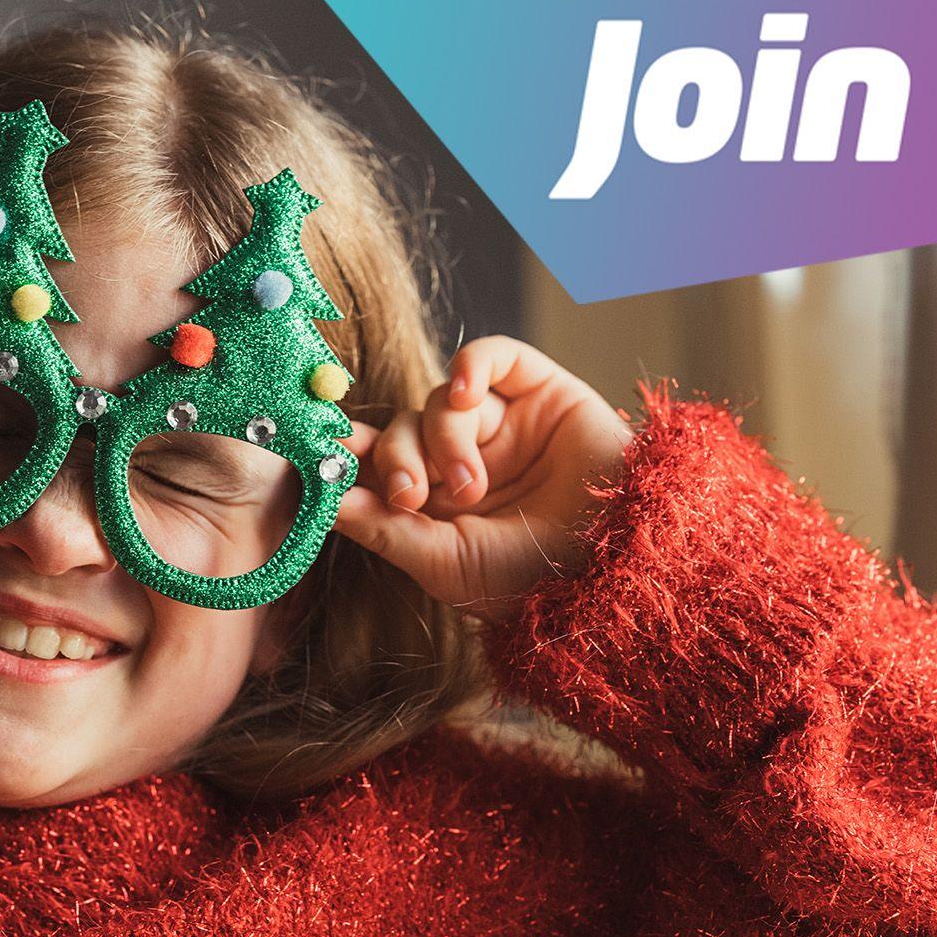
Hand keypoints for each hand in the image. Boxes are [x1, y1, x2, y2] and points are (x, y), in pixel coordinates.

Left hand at [334, 336, 632, 617]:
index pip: (378, 461)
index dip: (347, 452)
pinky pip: (492, 355)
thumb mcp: (444, 563)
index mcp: (437, 501)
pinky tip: (468, 395)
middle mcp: (465, 457)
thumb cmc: (533, 581)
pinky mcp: (541, 391)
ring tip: (472, 487)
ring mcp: (503, 422)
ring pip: (441, 399)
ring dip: (444, 439)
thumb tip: (321, 496)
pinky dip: (471, 366)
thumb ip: (382, 527)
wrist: (615, 568)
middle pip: (402, 427)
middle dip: (398, 458)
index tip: (321, 454)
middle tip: (414, 497)